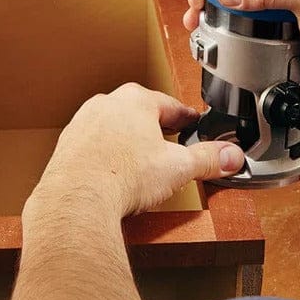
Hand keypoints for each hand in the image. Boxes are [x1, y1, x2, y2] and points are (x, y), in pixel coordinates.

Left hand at [25, 83, 245, 221]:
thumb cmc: (121, 176)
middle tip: (170, 146)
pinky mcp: (68, 145)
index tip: (192, 123)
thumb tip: (231, 156)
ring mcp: (84, 123)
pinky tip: (114, 174)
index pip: (171, 105)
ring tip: (141, 164)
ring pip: (115, 127)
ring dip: (129, 141)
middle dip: (157, 129)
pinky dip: (107, 155)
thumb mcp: (178, 167)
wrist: (76, 198)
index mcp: (136, 100)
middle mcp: (107, 105)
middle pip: (141, 113)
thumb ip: (208, 159)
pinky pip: (95, 145)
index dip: (186, 118)